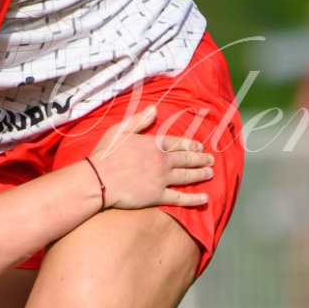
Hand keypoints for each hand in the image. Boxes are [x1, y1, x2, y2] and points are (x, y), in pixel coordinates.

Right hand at [86, 107, 214, 209]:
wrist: (98, 179)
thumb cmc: (105, 155)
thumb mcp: (120, 130)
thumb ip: (139, 120)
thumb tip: (154, 109)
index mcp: (154, 145)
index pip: (177, 143)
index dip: (190, 144)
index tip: (199, 146)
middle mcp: (161, 161)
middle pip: (186, 159)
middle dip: (201, 159)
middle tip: (211, 159)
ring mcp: (161, 179)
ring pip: (187, 176)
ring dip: (201, 174)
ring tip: (211, 173)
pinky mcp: (157, 196)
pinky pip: (180, 198)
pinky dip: (194, 198)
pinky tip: (204, 198)